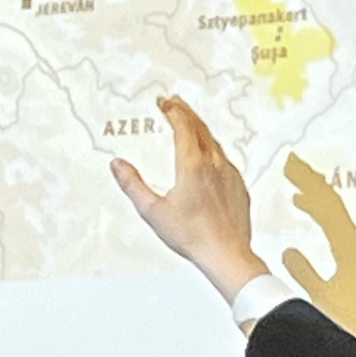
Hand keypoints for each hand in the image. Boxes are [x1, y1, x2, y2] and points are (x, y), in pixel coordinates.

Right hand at [110, 94, 266, 297]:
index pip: (183, 126)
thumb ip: (133, 185)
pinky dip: (212, 148)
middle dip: (185, 112)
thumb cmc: (191, 236)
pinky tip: (207, 156)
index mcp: (192, 165)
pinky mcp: (238, 186)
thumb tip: (117, 165)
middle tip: (174, 102)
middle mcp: (214, 164)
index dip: (172, 110)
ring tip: (188, 123)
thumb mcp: (153, 211)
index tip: (163, 102)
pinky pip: (224, 159)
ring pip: (214, 142)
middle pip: (200, 127)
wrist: (227, 254)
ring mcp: (229, 174)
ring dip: (200, 128)